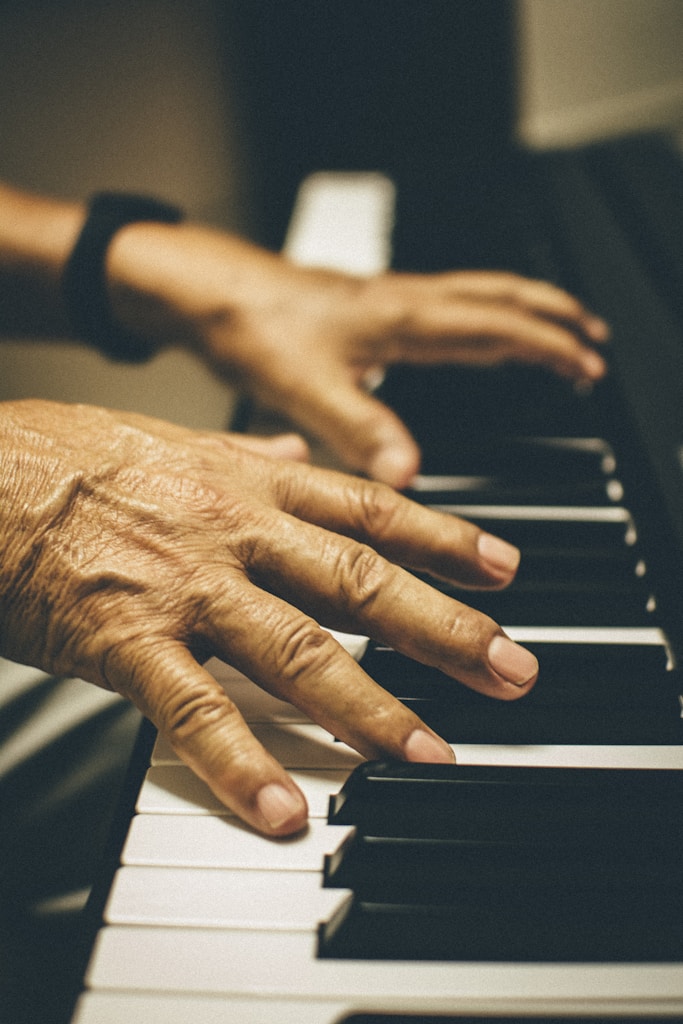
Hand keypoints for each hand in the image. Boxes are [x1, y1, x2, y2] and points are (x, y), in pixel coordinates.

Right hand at [0, 399, 536, 835]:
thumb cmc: (73, 457)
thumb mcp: (180, 441)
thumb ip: (253, 458)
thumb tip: (303, 455)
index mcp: (249, 483)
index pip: (369, 508)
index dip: (443, 538)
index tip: (503, 568)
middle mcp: (234, 532)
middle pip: (360, 582)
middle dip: (444, 629)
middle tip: (509, 669)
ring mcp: (186, 588)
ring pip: (298, 652)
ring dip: (372, 708)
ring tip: (429, 751)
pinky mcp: (126, 640)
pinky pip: (195, 712)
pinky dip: (244, 764)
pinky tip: (286, 810)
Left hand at [107, 224, 608, 487]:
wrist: (208, 289)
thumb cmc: (251, 325)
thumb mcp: (305, 386)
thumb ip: (359, 428)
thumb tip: (408, 476)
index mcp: (400, 318)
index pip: (496, 325)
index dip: (547, 346)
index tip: (587, 367)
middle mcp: (402, 301)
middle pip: (499, 296)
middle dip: (553, 315)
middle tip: (593, 339)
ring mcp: (387, 299)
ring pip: (476, 294)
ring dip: (522, 311)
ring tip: (554, 332)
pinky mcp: (368, 306)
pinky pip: (447, 304)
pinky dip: (482, 317)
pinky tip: (472, 339)